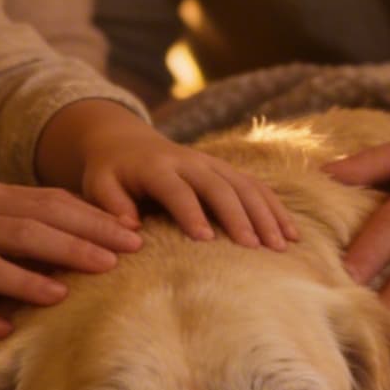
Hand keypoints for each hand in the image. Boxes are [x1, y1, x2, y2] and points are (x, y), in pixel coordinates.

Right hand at [0, 179, 144, 338]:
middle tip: (119, 260)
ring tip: (68, 293)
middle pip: (29, 229)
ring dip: (31, 279)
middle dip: (78, 244)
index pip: (47, 204)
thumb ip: (12, 218)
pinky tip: (4, 330)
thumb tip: (75, 235)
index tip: (132, 234)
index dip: (92, 219)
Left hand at [42, 101, 297, 248]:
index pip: (177, 190)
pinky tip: (291, 233)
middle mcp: (189, 162)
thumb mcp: (97, 185)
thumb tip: (131, 230)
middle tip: (256, 248)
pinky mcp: (225, 170)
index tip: (205, 240)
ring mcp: (211, 164)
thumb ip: (111, 205)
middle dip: (240, 216)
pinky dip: (275, 208)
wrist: (123, 142)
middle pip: (219, 186)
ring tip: (280, 245)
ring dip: (265, 213)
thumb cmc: (109, 173)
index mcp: (156, 167)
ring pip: (244, 184)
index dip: (191, 213)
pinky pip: (255, 185)